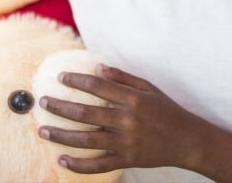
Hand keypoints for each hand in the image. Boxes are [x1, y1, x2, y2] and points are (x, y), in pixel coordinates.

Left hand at [38, 64, 202, 172]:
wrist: (188, 141)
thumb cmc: (168, 111)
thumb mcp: (150, 88)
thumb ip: (123, 78)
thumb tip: (98, 67)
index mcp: (133, 99)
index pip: (98, 86)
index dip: (77, 80)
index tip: (60, 77)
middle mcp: (127, 120)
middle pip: (86, 112)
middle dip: (60, 107)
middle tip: (43, 102)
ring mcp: (126, 142)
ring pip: (86, 139)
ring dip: (62, 135)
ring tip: (43, 131)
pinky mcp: (127, 160)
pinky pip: (98, 165)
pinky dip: (79, 164)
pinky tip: (62, 159)